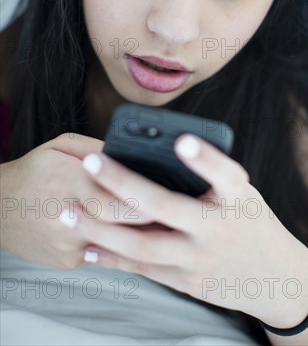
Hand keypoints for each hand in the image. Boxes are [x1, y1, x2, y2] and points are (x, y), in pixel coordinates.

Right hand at [0, 133, 153, 268]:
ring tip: (157, 221)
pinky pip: (104, 251)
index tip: (164, 195)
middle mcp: (65, 218)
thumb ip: (97, 149)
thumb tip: (132, 156)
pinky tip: (125, 231)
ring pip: (116, 241)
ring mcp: (67, 245)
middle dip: (149, 218)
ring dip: (137, 232)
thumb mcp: (62, 146)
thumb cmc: (34, 172)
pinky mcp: (69, 262)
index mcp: (66, 182)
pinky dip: (117, 240)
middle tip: (172, 210)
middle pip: (119, 224)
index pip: (113, 198)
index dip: (141, 200)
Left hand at [66, 134, 307, 326]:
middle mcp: (219, 229)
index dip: (205, 158)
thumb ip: (208, 179)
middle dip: (123, 184)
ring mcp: (201, 260)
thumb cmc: (251, 221)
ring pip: (144, 246)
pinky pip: (144, 269)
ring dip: (101, 229)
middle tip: (91, 163)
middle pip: (166, 207)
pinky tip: (88, 246)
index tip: (182, 140)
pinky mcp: (188, 283)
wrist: (277, 278)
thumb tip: (156, 156)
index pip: (227, 175)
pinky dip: (113, 257)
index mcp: (239, 199)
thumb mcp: (242, 194)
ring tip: (68, 212)